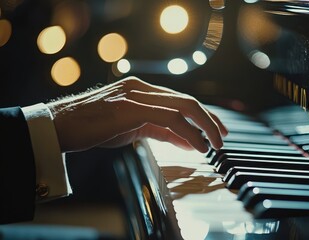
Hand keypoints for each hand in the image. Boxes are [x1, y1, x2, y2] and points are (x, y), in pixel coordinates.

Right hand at [47, 76, 227, 152]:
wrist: (59, 125)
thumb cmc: (92, 127)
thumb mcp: (132, 127)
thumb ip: (159, 130)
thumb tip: (186, 140)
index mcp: (141, 90)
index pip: (181, 100)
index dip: (202, 114)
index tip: (215, 128)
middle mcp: (141, 89)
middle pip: (187, 100)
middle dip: (209, 118)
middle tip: (222, 135)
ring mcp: (135, 96)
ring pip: (182, 107)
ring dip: (203, 126)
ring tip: (214, 143)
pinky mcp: (129, 108)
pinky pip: (168, 119)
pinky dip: (187, 133)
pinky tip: (196, 145)